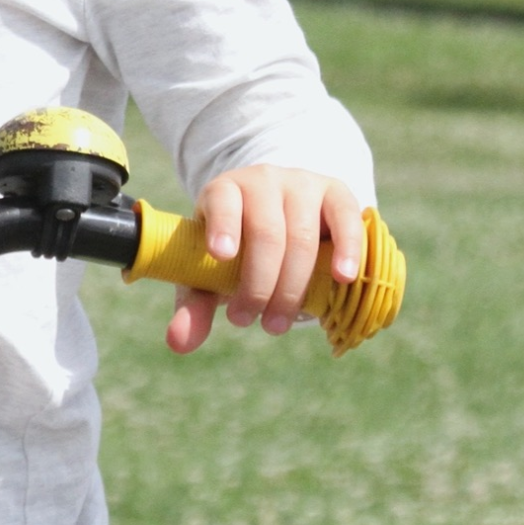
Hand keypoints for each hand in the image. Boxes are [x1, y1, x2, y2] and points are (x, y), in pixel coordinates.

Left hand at [166, 165, 361, 354]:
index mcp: (225, 191)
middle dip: (258, 284)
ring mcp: (302, 184)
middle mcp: (263, 181)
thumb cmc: (239, 249)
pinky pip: (346, 219)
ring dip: (291, 286)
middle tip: (248, 321)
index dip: (223, 226)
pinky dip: (346, 249)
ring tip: (277, 323)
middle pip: (266, 231)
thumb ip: (194, 304)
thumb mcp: (210, 272)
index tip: (221, 256)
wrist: (281, 215)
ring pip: (302, 234)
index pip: (222, 201)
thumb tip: (178, 343)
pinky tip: (342, 278)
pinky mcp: (337, 194)